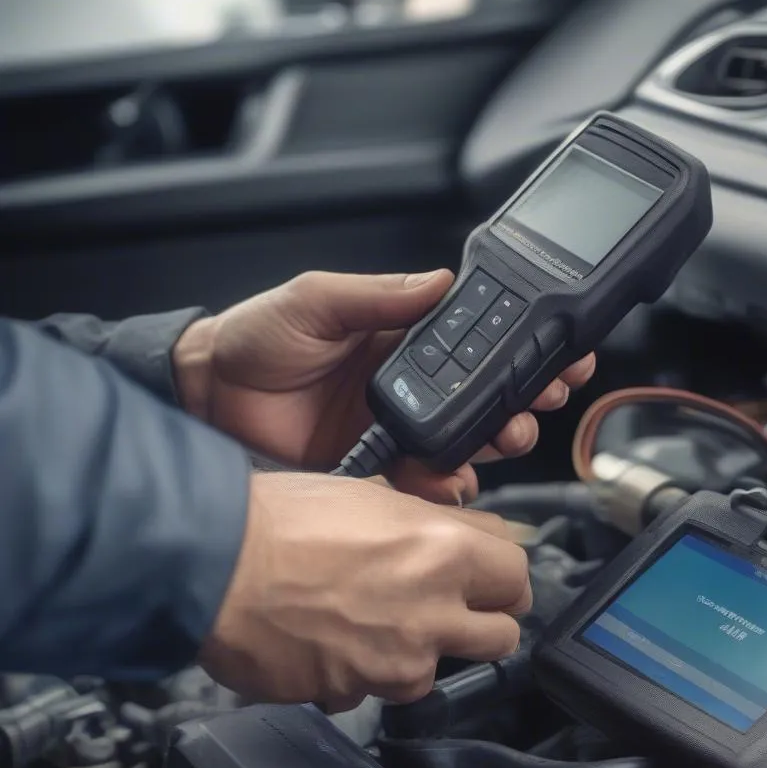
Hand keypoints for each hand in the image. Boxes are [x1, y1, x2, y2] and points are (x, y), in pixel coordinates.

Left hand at [174, 270, 596, 501]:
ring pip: (469, 441)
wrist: (207, 400)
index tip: (558, 349)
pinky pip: (427, 483)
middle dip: (526, 398)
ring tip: (507, 436)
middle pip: (488, 395)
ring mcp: (399, 432)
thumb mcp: (314, 302)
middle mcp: (411, 386)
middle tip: (544, 398)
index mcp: (403, 340)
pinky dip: (446, 486)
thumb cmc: (254, 342)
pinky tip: (450, 480)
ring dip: (497, 441)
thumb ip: (376, 294)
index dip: (522, 347)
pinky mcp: (380, 472)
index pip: (478, 341)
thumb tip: (437, 281)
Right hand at [200, 473, 530, 710]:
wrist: (210, 564)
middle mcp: (433, 610)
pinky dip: (362, 676)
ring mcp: (398, 660)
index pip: (517, 572)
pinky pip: (376, 693)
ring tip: (372, 624)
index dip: (501, 574)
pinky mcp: (357, 693)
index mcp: (444, 550)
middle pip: (503, 634)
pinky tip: (333, 645)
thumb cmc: (278, 519)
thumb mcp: (371, 494)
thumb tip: (452, 530)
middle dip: (482, 622)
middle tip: (449, 606)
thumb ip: (427, 521)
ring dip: (417, 654)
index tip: (487, 576)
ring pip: (439, 672)